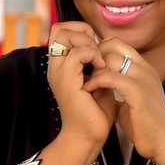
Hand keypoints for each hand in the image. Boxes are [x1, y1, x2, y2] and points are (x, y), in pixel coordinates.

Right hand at [45, 22, 118, 149]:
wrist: (89, 136)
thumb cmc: (96, 112)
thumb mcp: (99, 81)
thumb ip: (99, 63)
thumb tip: (109, 47)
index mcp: (61, 66)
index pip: (61, 31)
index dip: (80, 29)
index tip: (97, 44)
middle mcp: (55, 67)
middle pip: (59, 28)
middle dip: (82, 32)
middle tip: (98, 49)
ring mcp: (58, 73)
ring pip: (66, 36)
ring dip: (89, 43)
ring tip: (100, 60)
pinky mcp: (66, 80)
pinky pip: (77, 53)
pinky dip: (93, 55)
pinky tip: (102, 68)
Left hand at [81, 37, 164, 159]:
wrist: (163, 142)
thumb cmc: (146, 124)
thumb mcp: (133, 99)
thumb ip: (121, 87)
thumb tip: (104, 83)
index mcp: (144, 69)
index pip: (118, 44)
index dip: (99, 50)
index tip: (88, 65)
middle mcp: (145, 69)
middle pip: (113, 45)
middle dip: (93, 56)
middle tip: (82, 72)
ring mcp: (143, 78)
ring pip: (110, 58)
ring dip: (93, 68)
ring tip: (83, 81)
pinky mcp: (138, 92)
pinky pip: (110, 77)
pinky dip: (96, 82)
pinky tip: (88, 90)